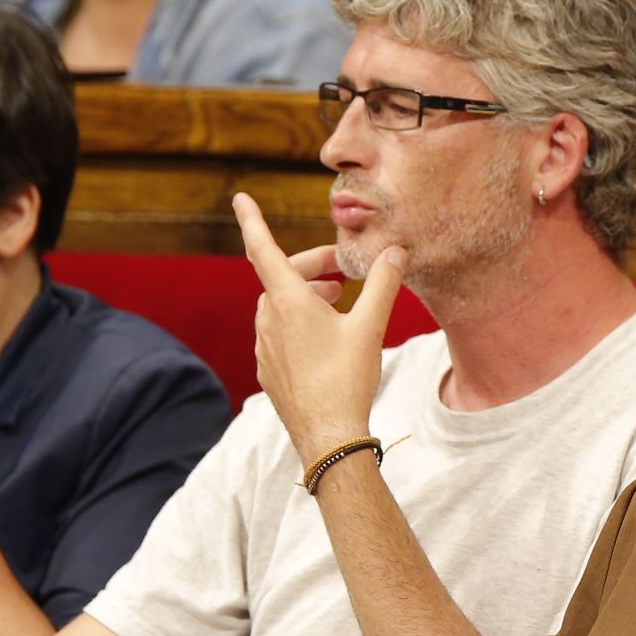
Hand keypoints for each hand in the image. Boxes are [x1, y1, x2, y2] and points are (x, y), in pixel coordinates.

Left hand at [235, 191, 401, 469]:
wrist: (328, 438)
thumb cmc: (347, 381)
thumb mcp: (370, 327)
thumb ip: (382, 284)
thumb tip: (395, 251)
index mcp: (288, 303)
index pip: (264, 249)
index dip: (252, 220)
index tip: (240, 197)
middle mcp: (269, 322)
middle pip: (282, 278)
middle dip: (311, 267)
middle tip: (344, 271)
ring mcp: (265, 349)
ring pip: (279, 306)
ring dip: (305, 295)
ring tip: (338, 302)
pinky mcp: (269, 372)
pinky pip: (278, 334)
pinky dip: (298, 323)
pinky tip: (325, 338)